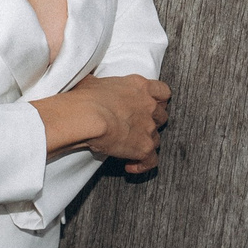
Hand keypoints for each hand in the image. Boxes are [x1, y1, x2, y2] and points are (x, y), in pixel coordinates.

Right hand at [39, 73, 170, 172]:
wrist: (87, 115)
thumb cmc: (85, 97)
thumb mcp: (92, 81)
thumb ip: (99, 84)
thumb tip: (89, 85)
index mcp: (139, 87)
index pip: (163, 92)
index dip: (160, 101)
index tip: (153, 106)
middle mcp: (148, 106)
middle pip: (161, 116)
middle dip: (152, 123)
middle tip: (138, 128)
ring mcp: (148, 127)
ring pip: (157, 139)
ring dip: (145, 144)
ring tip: (130, 149)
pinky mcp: (144, 147)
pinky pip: (151, 160)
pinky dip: (142, 165)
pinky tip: (131, 166)